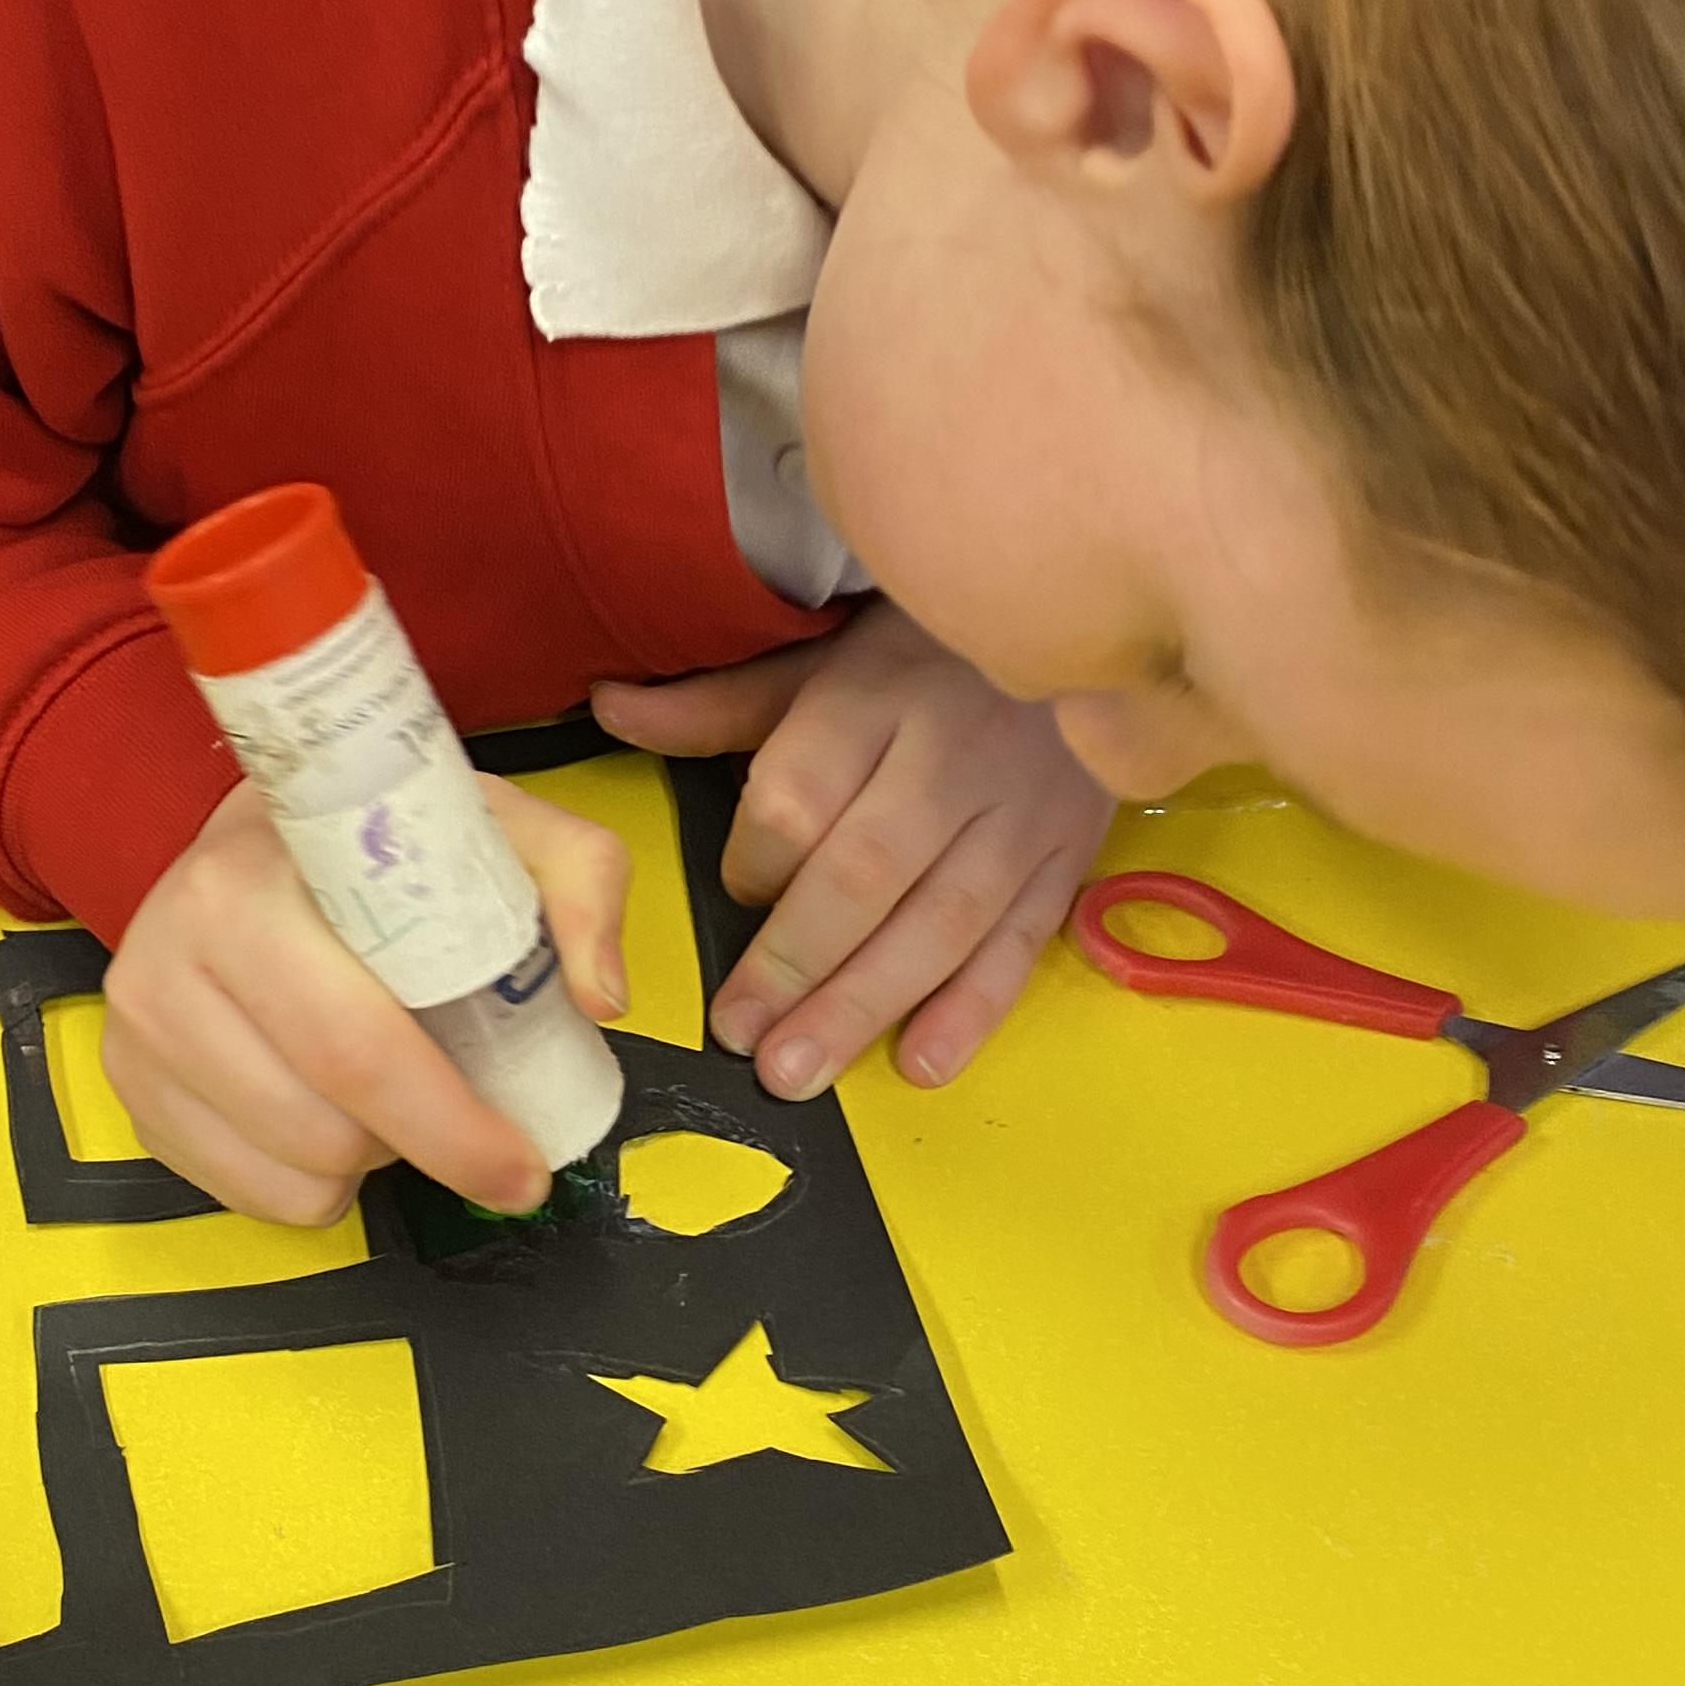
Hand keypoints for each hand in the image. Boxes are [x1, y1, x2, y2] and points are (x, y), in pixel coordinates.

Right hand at [100, 777, 629, 1227]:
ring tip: (388, 1093)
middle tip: (477, 1137)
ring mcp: (137, 1030)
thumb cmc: (381, 841)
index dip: (451, 1124)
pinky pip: (243, 1194)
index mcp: (250, 887)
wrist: (254, 834)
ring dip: (366, 1159)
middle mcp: (171, 958)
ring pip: (289, 1171)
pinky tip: (327, 1111)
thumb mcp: (497, 826)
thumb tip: (599, 998)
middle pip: (323, 1125)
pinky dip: (307, 1180)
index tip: (523, 1168)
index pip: (356, 1045)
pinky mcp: (127, 1088)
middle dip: (423, 1150)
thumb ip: (578, 882)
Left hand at [593, 602, 1108, 1100]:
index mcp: (871, 699)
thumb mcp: (818, 662)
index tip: (738, 892)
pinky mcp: (1065, 856)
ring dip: (865, 1006)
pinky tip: (922, 1064)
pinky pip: (1020, 942)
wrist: (1076, 614)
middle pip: (862, 876)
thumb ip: (718, 706)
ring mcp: (1016, 814)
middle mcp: (946, 760)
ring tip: (798, 1072)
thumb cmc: (921, 654)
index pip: (799, 798)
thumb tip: (607, 708)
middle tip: (742, 1038)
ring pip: (938, 924)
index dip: (755, 863)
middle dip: (794, 966)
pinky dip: (974, 1011)